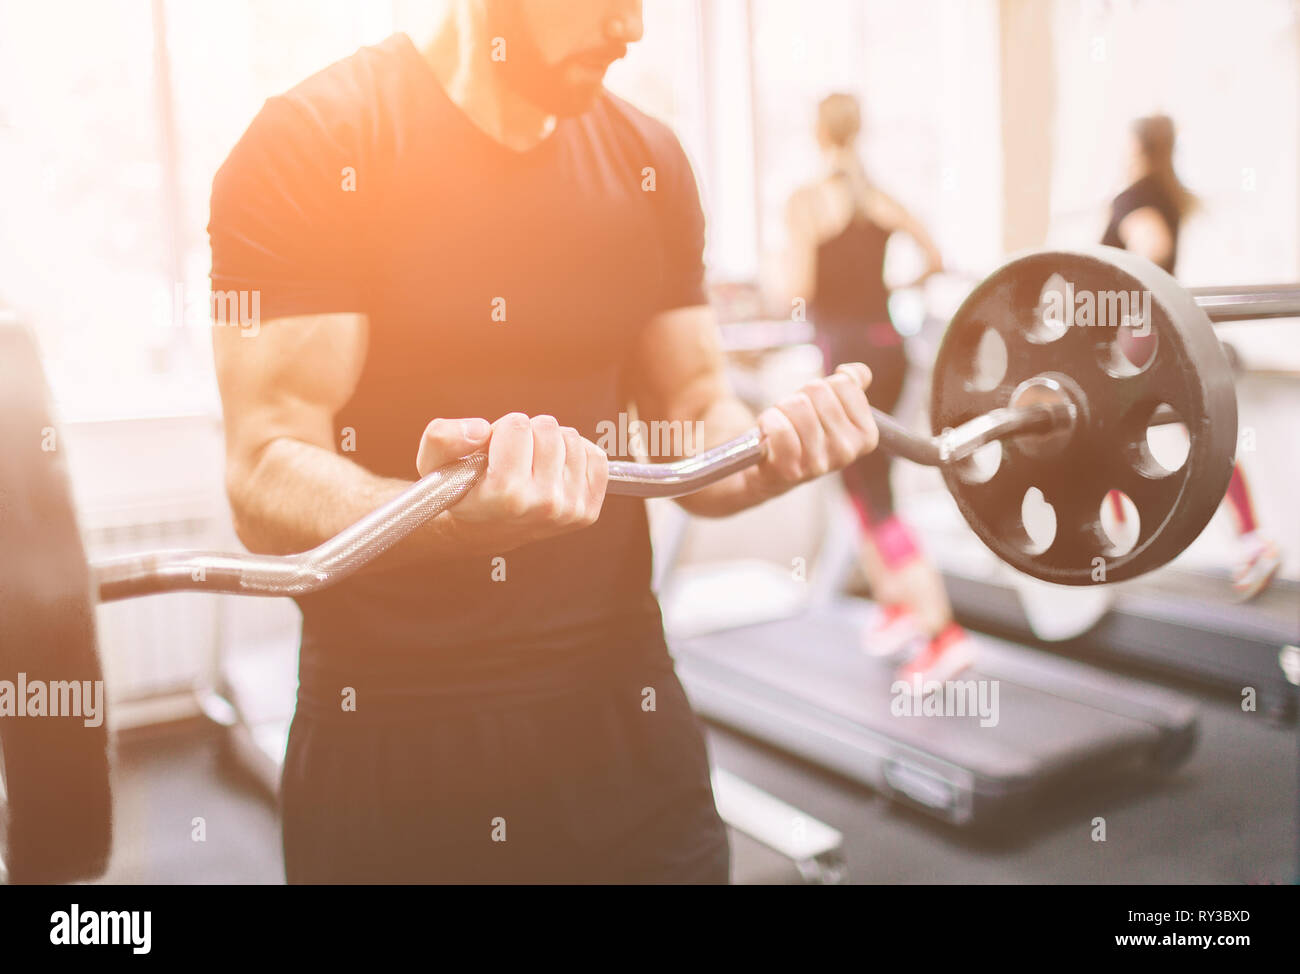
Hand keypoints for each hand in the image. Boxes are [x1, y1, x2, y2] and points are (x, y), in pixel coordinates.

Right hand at [415, 412, 608, 550]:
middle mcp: (542, 505)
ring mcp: (568, 510)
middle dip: (527, 435)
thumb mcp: (434, 463)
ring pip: (572, 438)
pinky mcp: (588, 510)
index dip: (502, 431)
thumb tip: (480, 430)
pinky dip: (577, 456)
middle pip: (547, 428)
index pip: (517, 425)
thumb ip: (443, 437)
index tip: (494, 452)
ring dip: (550, 444)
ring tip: (531, 465)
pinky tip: (554, 469)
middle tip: (513, 458)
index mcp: (505, 494)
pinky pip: (597, 457)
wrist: (484, 529)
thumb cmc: (463, 492)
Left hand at [744, 363, 878, 498]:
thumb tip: (856, 371)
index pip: (843, 383)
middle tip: (793, 418)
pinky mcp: (792, 471)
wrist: (771, 473)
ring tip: (781, 426)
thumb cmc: (802, 435)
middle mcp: (847, 451)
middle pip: (817, 390)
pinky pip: (780, 427)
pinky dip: (768, 422)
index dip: (821, 387)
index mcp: (866, 435)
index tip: (815, 406)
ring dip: (781, 409)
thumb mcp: (831, 410)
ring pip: (797, 405)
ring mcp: (820, 463)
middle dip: (799, 396)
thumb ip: (849, 387)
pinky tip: (768, 433)